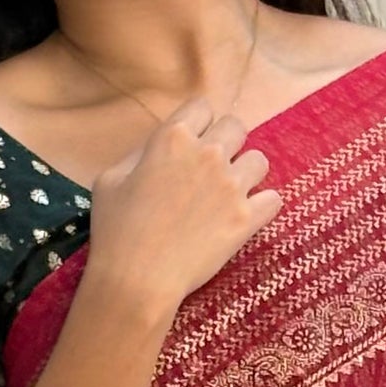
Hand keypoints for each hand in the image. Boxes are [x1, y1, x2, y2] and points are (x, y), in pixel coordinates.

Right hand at [86, 99, 281, 325]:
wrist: (137, 281)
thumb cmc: (115, 231)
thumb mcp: (110, 180)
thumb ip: (139, 154)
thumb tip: (159, 149)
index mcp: (172, 138)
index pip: (202, 106)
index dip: (197, 123)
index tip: (191, 143)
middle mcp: (207, 154)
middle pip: (236, 126)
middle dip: (226, 143)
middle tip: (212, 169)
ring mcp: (231, 186)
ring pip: (259, 160)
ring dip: (247, 172)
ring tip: (231, 193)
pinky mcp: (247, 219)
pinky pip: (274, 199)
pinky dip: (263, 207)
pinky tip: (245, 217)